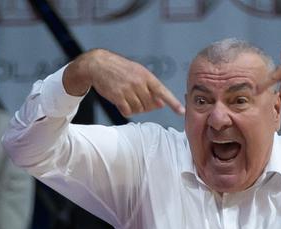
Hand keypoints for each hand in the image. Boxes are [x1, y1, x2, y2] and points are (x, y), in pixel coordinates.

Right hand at [63, 49, 183, 116]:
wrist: (99, 64)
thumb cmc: (120, 69)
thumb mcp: (138, 72)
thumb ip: (150, 87)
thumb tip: (161, 104)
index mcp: (146, 76)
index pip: (163, 92)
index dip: (173, 103)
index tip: (181, 112)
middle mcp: (139, 83)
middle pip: (150, 105)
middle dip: (146, 106)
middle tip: (137, 98)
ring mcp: (128, 90)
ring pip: (139, 110)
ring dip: (135, 108)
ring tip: (128, 98)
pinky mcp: (118, 97)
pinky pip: (128, 112)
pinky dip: (126, 110)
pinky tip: (122, 103)